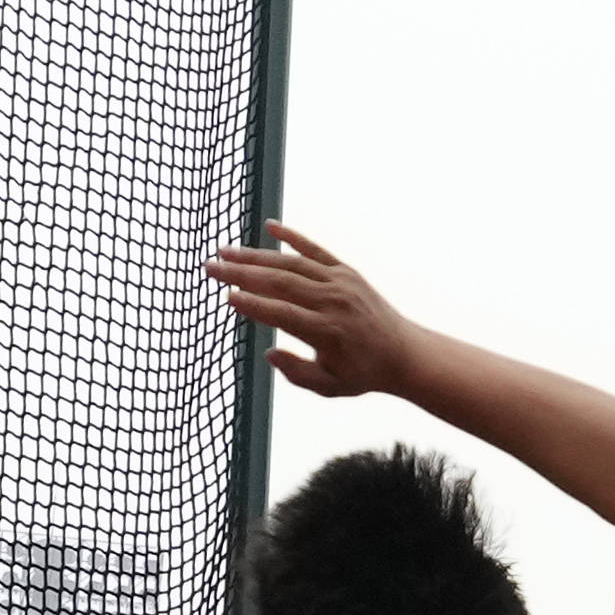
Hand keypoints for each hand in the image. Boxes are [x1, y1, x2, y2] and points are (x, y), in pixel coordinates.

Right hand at [205, 223, 420, 396]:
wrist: (403, 353)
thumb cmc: (362, 373)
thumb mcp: (330, 387)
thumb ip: (297, 374)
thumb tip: (269, 353)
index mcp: (327, 331)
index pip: (282, 314)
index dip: (253, 305)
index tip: (226, 296)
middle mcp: (333, 301)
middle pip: (280, 282)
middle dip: (242, 273)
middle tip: (211, 267)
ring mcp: (340, 282)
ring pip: (292, 263)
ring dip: (257, 255)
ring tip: (226, 251)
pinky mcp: (346, 272)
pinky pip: (316, 250)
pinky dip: (292, 237)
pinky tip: (270, 227)